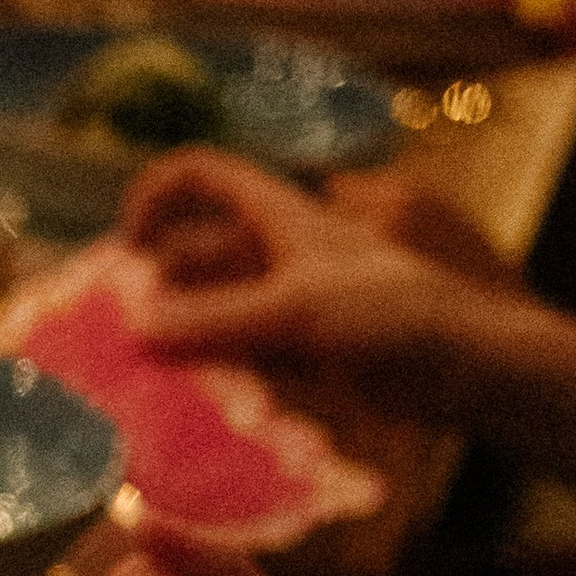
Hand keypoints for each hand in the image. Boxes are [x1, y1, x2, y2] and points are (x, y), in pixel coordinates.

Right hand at [117, 149, 486, 410]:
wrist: (464, 367)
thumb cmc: (392, 312)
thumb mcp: (295, 310)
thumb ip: (215, 319)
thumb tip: (136, 328)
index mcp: (280, 214)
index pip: (203, 174)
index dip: (157, 195)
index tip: (128, 248)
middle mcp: (276, 252)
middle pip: (196, 253)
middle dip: (152, 284)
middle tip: (111, 333)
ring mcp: (286, 304)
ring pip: (212, 310)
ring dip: (176, 335)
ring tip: (134, 375)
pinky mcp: (300, 353)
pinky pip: (237, 356)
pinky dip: (208, 372)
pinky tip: (180, 401)